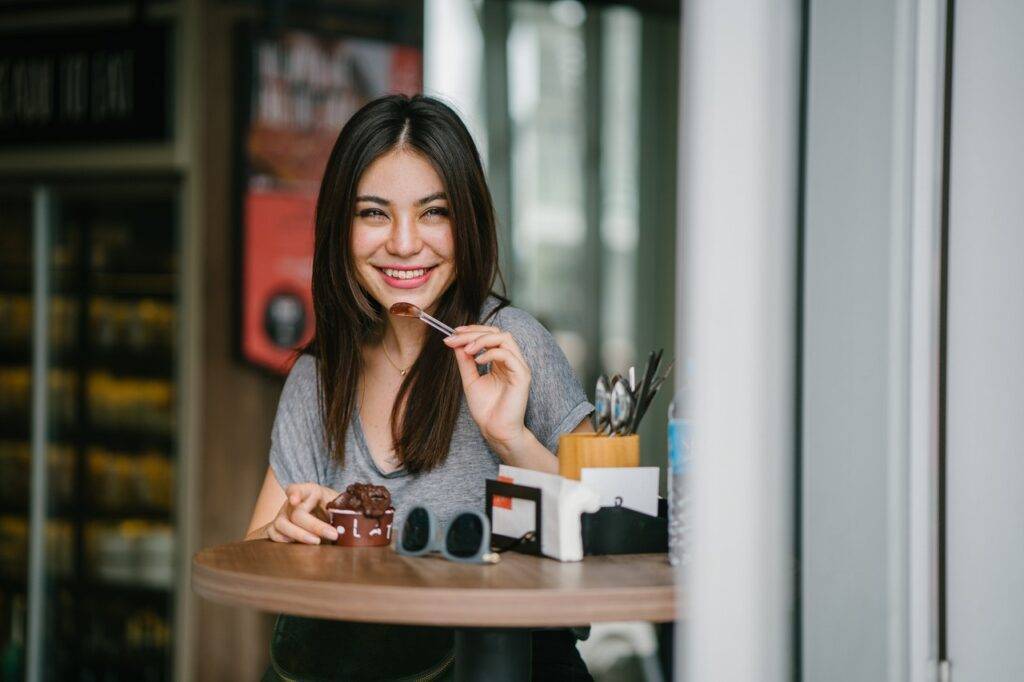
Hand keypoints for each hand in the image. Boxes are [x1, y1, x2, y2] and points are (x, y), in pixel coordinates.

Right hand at [267, 483, 339, 543]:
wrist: (324, 519)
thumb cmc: (333, 511)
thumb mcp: (341, 506)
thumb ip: (346, 509)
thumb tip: (358, 516)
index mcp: (309, 492)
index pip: (296, 488)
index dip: (294, 493)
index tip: (295, 501)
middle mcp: (292, 503)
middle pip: (297, 514)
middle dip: (315, 526)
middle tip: (333, 535)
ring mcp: (283, 515)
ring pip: (281, 525)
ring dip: (299, 535)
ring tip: (317, 542)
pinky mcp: (277, 527)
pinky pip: (272, 533)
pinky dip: (282, 540)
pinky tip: (295, 544)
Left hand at [445, 324, 531, 455]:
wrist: (495, 430)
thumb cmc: (486, 409)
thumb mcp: (470, 380)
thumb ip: (465, 361)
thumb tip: (457, 343)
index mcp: (501, 361)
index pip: (490, 335)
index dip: (472, 331)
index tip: (452, 334)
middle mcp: (512, 361)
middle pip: (497, 332)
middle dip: (474, 332)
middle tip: (455, 337)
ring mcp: (518, 367)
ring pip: (504, 338)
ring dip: (482, 339)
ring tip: (467, 349)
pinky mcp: (522, 375)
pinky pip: (508, 355)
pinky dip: (490, 354)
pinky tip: (477, 360)